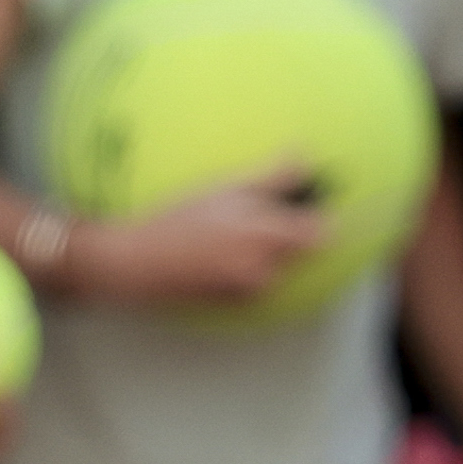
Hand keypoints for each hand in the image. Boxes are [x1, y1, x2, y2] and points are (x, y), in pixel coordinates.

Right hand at [70, 176, 324, 308]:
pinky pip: (259, 284)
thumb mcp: (227, 188)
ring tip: (237, 232)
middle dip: (294, 232)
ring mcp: (252, 291)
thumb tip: (307, 158)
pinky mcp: (237, 305)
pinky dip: (252, 269)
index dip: (323, 215)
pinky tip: (223, 254)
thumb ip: (274, 177)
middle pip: (304, 252)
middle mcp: (266, 269)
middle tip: (267, 211)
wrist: (139, 263)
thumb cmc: (179, 220)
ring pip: (281, 268)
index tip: (314, 201)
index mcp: (267, 237)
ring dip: (272, 251)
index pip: (323, 232)